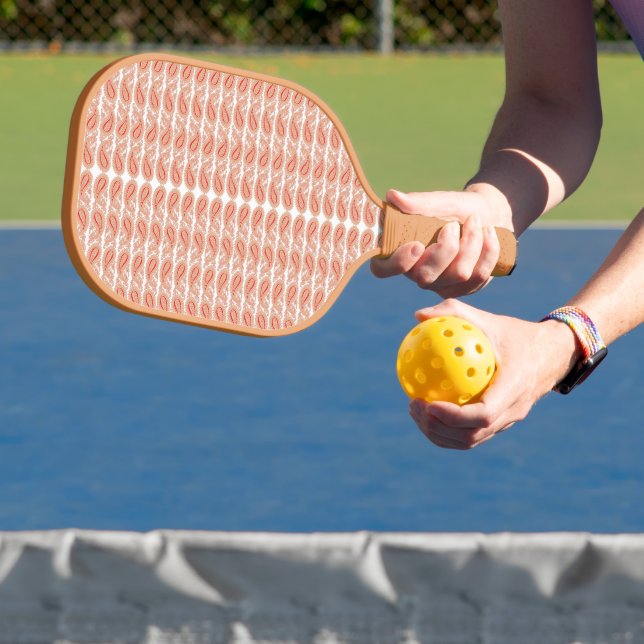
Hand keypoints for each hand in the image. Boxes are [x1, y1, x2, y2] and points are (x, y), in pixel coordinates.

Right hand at [371, 187, 511, 297]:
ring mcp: (441, 285)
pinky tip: (488, 233)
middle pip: (425, 276)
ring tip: (475, 222)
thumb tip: (392, 196)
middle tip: (453, 225)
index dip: (397, 263)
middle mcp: (417, 273)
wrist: (489, 214)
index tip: (416, 244)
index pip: (383, 269)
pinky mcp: (465, 289)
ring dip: (471, 243)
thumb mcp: (441, 201)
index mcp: (401, 252)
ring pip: (458, 275)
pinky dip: (488, 250)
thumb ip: (419, 202)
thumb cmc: (457, 208)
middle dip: (446, 248)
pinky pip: (478, 277)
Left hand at [407, 299, 580, 449]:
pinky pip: (472, 434)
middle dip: (438, 427)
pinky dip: (448, 430)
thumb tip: (418, 315)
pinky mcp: (502, 424)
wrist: (553, 354)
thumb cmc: (517, 334)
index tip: (428, 403)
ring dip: (439, 433)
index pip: (484, 414)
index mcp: (514, 387)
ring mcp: (508, 421)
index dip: (453, 416)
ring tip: (416, 411)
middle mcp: (513, 410)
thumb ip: (455, 312)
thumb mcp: (489, 319)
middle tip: (414, 405)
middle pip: (472, 435)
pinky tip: (428, 410)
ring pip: (470, 441)